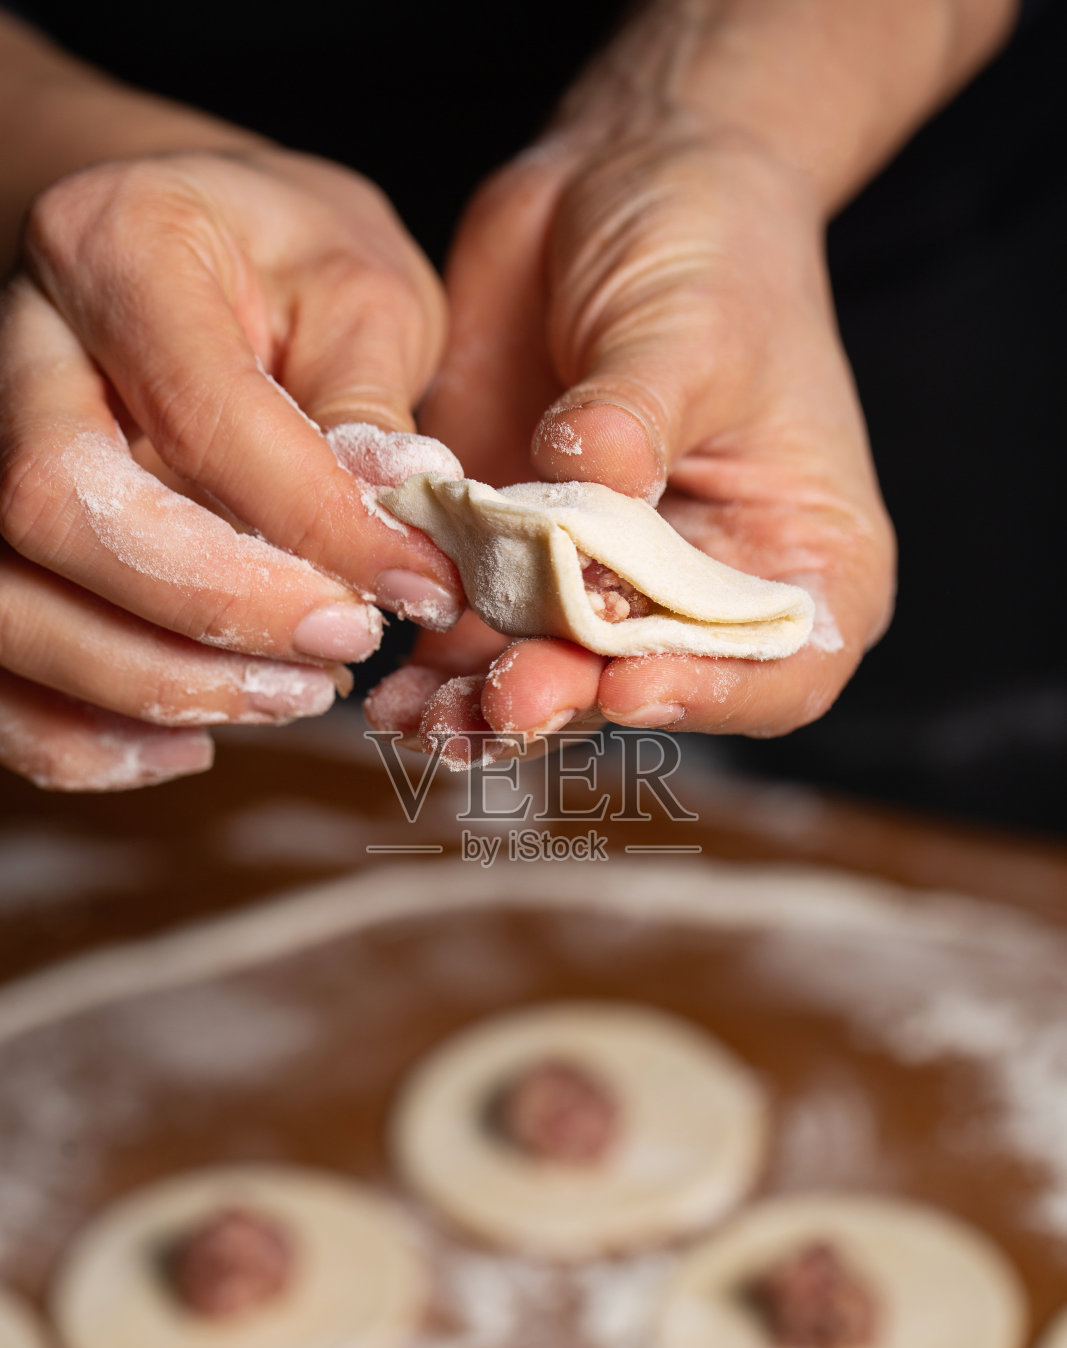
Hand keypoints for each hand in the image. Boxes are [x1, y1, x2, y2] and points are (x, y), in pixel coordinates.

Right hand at [0, 146, 462, 788]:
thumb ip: (368, 405)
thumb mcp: (361, 285)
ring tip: (290, 696)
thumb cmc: (280, 260)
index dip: (314, 524)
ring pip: (5, 603)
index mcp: (118, 247)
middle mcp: (13, 344)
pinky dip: (79, 736)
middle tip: (343, 647)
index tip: (417, 586)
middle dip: (212, 610)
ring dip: (153, 686)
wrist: (175, 242)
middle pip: (51, 509)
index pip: (198, 412)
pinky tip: (190, 743)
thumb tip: (394, 537)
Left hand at [371, 124, 894, 752]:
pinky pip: (482, 637)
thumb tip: (585, 488)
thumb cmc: (708, 243)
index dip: (713, 694)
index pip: (783, 665)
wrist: (619, 180)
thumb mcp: (691, 323)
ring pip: (557, 680)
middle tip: (507, 698)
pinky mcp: (521, 558)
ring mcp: (607, 580)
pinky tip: (395, 689)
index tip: (632, 681)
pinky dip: (439, 670)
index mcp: (800, 551)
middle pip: (652, 686)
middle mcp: (707, 587)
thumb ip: (636, 419)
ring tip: (428, 720)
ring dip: (490, 709)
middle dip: (574, 698)